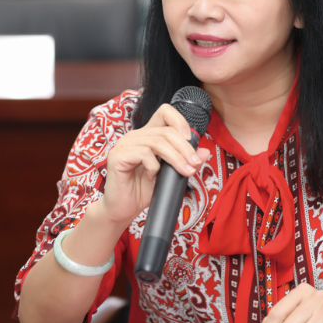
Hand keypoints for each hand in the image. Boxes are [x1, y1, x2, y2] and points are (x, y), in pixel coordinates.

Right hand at [101, 104, 210, 227]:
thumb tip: (204, 151)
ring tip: (183, 172)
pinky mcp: (118, 155)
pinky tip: (153, 177)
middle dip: (185, 148)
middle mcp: (136, 136)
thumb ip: (186, 161)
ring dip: (175, 158)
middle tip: (194, 164)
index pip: (164, 113)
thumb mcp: (170, 175)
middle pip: (166, 131)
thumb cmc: (143, 191)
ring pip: (157, 141)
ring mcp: (125, 144)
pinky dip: (154, 167)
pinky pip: (143, 153)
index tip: (190, 139)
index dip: (180, 121)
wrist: (123, 209)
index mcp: (147, 135)